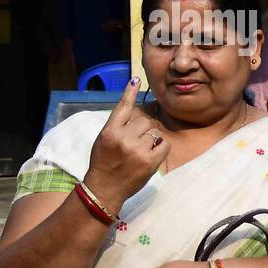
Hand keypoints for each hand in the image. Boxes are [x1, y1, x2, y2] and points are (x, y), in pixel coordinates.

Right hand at [83, 78, 167, 213]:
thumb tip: (135, 111)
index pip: (122, 107)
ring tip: (139, 152)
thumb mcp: (103, 141)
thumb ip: (117, 126)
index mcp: (109, 131)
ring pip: (154, 132)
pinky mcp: (150, 161)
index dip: (130, 92)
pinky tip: (151, 155)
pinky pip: (164, 144)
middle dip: (142, 130)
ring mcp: (137, 150)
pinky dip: (161, 148)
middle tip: (134, 144)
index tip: (136, 79)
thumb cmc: (104, 163)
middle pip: (144, 121)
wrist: (104, 188)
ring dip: (151, 139)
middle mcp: (123, 138)